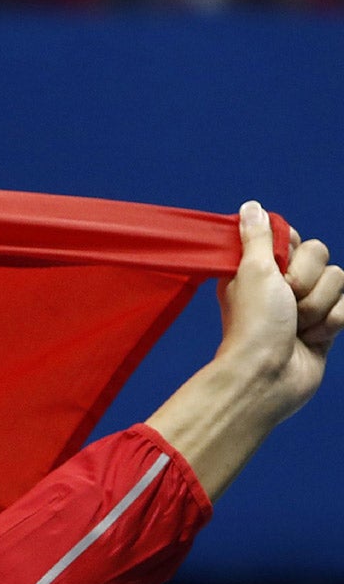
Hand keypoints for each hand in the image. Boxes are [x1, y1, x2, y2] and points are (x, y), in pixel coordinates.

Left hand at [218, 201, 343, 425]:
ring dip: (318, 305)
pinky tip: (312, 339)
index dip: (291, 250)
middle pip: (321, 254)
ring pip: (337, 280)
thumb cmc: (253, 324)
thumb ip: (257, 237)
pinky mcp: (323, 327)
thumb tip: (249, 207)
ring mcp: (304, 307)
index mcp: (258, 269)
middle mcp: (280, 286)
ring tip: (296, 327)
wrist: (267, 376)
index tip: (277, 266)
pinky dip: (332, 322)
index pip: (293, 237)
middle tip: (287, 301)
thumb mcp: (252, 270)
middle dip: (307, 279)